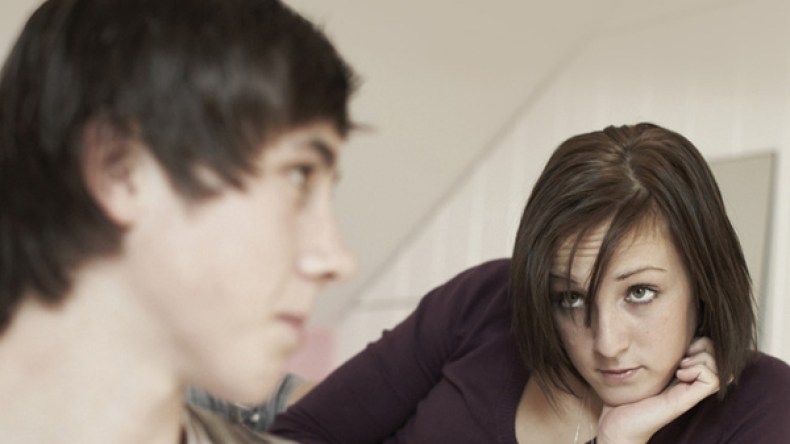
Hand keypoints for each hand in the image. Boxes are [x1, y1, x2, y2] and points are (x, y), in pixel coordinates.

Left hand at [595, 337, 720, 443]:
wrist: (617, 424)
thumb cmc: (625, 396)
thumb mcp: (639, 369)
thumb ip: (650, 356)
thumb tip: (656, 333)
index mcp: (681, 374)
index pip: (710, 350)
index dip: (701, 341)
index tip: (681, 345)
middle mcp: (690, 383)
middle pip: (720, 356)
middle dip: (705, 347)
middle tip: (683, 355)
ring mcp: (690, 393)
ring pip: (720, 368)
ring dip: (703, 358)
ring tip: (681, 365)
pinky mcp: (685, 400)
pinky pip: (712, 380)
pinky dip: (699, 370)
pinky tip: (680, 374)